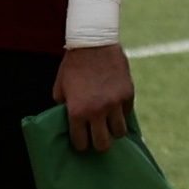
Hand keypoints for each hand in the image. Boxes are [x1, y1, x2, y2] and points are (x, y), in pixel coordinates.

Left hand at [52, 40, 132, 156]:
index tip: (82, 141)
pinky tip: (115, 105)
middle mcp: (98, 111)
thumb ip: (65, 106)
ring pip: (120, 132)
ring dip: (113, 130)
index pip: (81, 142)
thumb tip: (71, 120)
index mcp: (78, 112)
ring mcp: (116, 103)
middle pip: (103, 144)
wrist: (93, 43)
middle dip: (99, 144)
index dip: (81, 144)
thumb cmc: (73, 66)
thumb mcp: (61, 88)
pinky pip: (127, 112)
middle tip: (97, 137)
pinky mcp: (128, 94)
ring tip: (109, 124)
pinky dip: (121, 112)